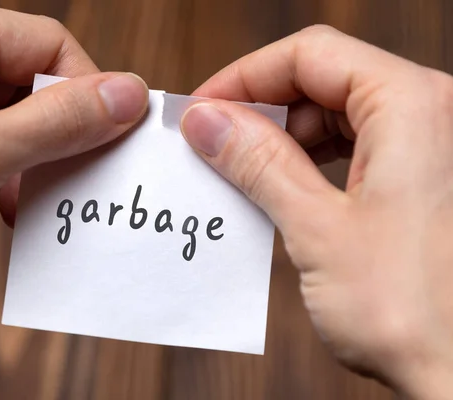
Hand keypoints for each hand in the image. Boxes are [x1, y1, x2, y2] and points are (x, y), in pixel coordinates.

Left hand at [0, 0, 147, 271]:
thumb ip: (57, 123)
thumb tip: (129, 95)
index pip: (50, 47)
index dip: (89, 94)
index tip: (111, 142)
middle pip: (30, 82)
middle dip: (55, 138)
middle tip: (67, 183)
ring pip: (8, 115)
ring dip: (26, 161)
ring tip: (18, 202)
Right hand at [181, 26, 452, 398]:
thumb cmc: (416, 314)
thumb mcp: (317, 228)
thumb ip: (258, 163)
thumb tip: (206, 122)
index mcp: (415, 106)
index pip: (311, 55)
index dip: (245, 77)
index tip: (202, 111)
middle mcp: (433, 114)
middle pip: (325, 81)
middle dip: (261, 109)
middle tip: (212, 145)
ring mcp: (432, 147)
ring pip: (339, 116)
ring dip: (283, 140)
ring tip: (239, 173)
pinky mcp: (425, 180)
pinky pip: (356, 150)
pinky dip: (312, 164)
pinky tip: (281, 191)